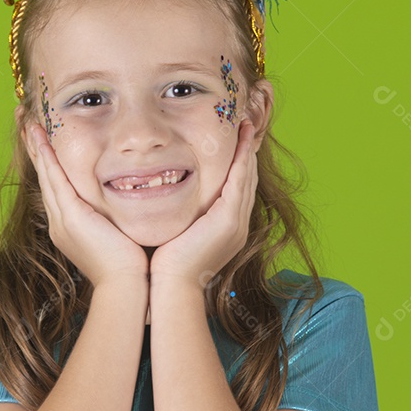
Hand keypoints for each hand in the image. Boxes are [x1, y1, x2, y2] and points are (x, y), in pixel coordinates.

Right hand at [26, 124, 149, 288]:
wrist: (126, 286)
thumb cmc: (129, 267)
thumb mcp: (119, 236)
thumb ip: (117, 219)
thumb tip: (129, 205)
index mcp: (69, 227)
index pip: (55, 186)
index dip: (46, 161)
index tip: (40, 138)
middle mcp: (60, 222)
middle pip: (43, 176)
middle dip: (33, 148)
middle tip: (23, 121)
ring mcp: (62, 220)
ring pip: (45, 174)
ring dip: (35, 146)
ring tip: (26, 121)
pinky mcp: (71, 217)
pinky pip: (55, 180)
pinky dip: (47, 158)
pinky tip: (41, 138)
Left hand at [150, 120, 259, 288]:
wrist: (171, 287)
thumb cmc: (166, 265)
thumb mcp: (178, 233)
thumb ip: (180, 215)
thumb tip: (163, 196)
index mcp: (227, 227)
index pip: (237, 187)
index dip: (238, 161)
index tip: (234, 138)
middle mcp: (237, 224)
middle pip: (247, 178)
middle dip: (246, 150)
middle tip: (244, 123)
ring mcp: (236, 222)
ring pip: (246, 176)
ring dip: (247, 149)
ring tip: (244, 125)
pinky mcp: (229, 220)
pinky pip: (239, 182)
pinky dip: (241, 160)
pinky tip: (240, 141)